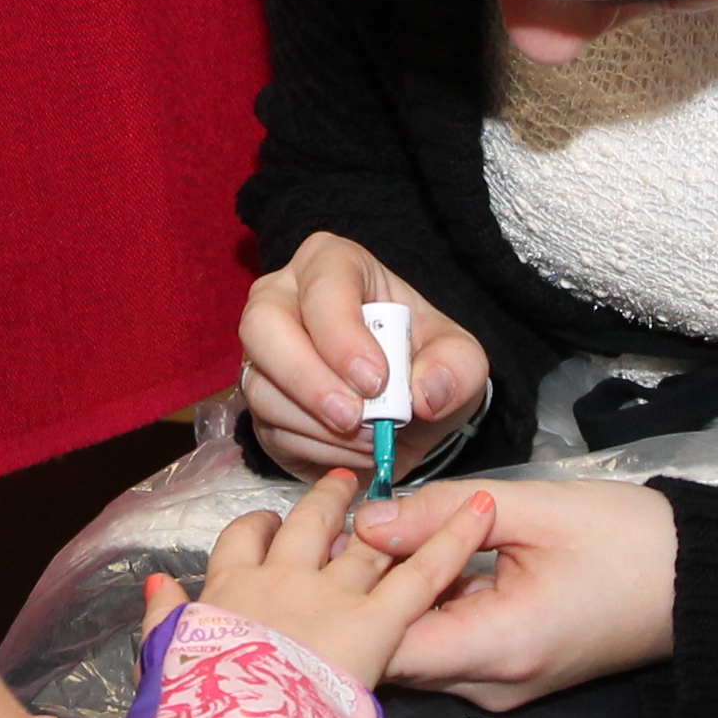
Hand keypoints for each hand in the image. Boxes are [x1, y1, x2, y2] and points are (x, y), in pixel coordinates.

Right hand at [142, 469, 492, 689]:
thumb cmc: (199, 714)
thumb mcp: (168, 660)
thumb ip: (166, 619)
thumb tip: (161, 585)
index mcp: (232, 591)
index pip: (245, 539)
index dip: (261, 527)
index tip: (270, 525)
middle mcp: (283, 579)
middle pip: (306, 526)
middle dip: (324, 503)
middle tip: (341, 487)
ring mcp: (333, 595)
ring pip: (363, 542)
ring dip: (379, 514)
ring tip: (387, 491)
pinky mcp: (379, 621)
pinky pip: (422, 574)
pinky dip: (452, 540)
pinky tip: (476, 513)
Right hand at [241, 232, 488, 481]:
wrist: (408, 413)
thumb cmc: (424, 363)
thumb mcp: (459, 359)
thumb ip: (455, 368)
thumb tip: (425, 393)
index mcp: (333, 265)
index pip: (323, 286)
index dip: (342, 334)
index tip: (376, 381)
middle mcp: (283, 298)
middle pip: (263, 325)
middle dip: (307, 378)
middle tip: (353, 417)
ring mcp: (263, 353)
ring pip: (261, 386)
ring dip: (318, 426)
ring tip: (371, 439)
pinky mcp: (259, 402)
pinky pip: (270, 428)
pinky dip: (317, 449)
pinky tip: (354, 451)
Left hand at [354, 478, 675, 710]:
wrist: (698, 580)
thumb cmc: (628, 540)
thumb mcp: (534, 509)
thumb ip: (442, 515)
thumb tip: (366, 521)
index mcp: (498, 649)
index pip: (388, 648)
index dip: (348, 601)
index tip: (327, 550)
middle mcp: (492, 685)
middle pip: (396, 655)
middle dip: (362, 600)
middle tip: (337, 538)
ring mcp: (502, 685)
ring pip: (419, 649)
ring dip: (393, 600)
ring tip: (370, 541)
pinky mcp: (509, 671)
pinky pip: (448, 643)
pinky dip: (426, 605)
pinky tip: (414, 559)